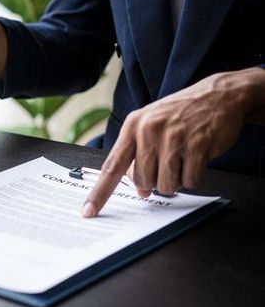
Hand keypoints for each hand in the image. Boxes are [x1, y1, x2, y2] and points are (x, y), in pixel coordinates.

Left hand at [82, 67, 264, 216]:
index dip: (99, 193)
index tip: (88, 211)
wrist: (218, 95)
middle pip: (143, 182)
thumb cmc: (180, 115)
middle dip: (156, 181)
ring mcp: (173, 136)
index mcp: (133, 126)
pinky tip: (197, 156)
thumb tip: (140, 191)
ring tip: (183, 157)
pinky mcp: (198, 143)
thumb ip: (139, 157)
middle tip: (168, 162)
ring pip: (167, 185)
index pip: (112, 166)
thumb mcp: (151, 128)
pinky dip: (194, 176)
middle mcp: (149, 130)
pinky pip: (191, 181)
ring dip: (177, 179)